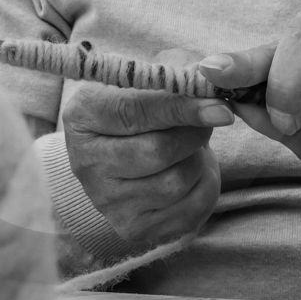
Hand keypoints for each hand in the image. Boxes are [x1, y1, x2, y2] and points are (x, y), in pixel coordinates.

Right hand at [62, 49, 232, 247]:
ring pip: (177, 181)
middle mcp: (86, 163)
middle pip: (157, 151)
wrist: (117, 155)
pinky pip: (189, 209)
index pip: (134, 111)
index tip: (218, 105)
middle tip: (209, 119)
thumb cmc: (135, 108)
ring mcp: (107, 200)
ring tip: (191, 146)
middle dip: (195, 134)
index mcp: (82, 116)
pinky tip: (191, 171)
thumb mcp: (144, 80)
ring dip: (198, 159)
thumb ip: (174, 72)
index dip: (180, 107)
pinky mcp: (132, 227)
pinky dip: (203, 185)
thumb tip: (210, 78)